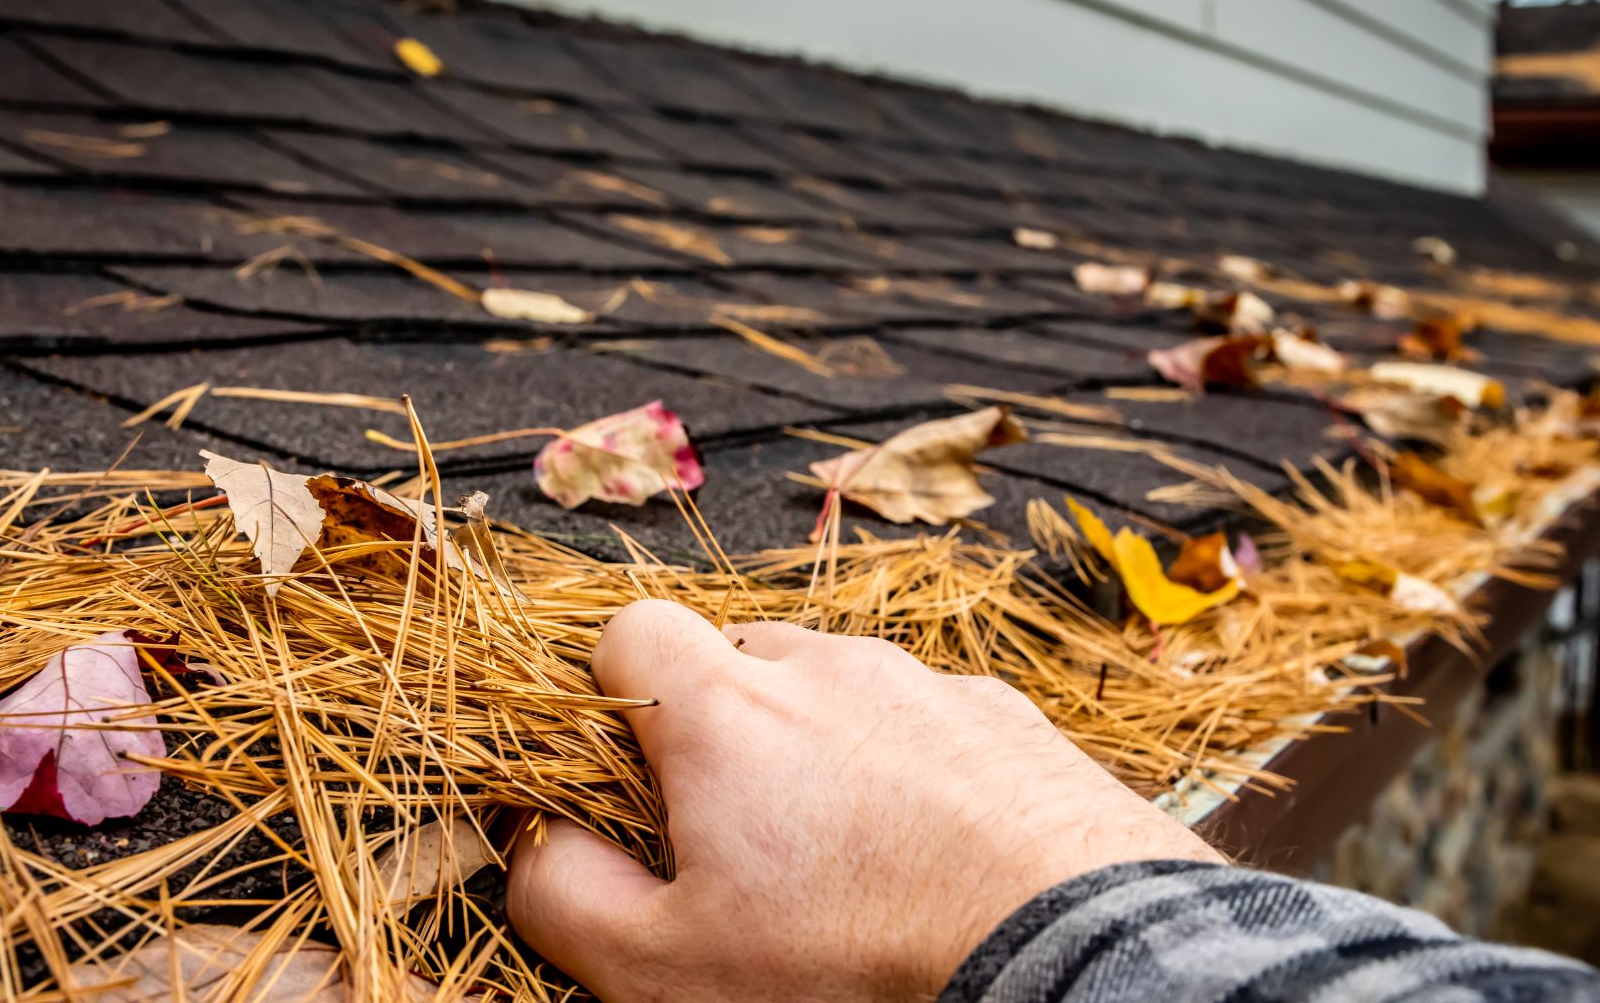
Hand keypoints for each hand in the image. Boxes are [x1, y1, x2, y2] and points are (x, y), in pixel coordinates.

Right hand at [506, 600, 1223, 1000]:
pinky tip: (936, 852)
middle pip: (740, 654)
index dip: (613, 696)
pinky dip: (915, 766)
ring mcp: (926, 684)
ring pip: (840, 686)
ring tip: (850, 855)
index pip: (631, 631)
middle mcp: (828, 668)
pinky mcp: (1008, 717)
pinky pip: (930, 718)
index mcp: (726, 711)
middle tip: (741, 838)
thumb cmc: (860, 967)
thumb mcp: (665, 970)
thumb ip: (564, 896)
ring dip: (822, 747)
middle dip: (723, 727)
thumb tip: (533, 845)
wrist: (1066, 956)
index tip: (632, 778)